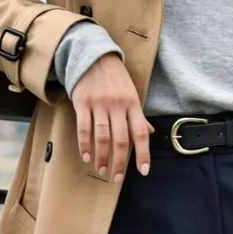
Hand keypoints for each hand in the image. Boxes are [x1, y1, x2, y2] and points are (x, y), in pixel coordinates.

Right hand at [72, 53, 153, 182]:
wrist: (94, 55)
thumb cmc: (115, 78)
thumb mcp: (132, 94)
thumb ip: (139, 115)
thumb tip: (150, 133)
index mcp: (133, 104)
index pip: (141, 134)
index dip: (143, 154)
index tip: (143, 171)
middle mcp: (118, 105)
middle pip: (121, 140)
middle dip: (120, 162)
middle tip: (117, 178)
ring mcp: (99, 104)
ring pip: (102, 137)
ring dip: (102, 157)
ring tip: (102, 171)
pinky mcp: (82, 102)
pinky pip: (83, 128)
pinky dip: (85, 145)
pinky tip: (86, 157)